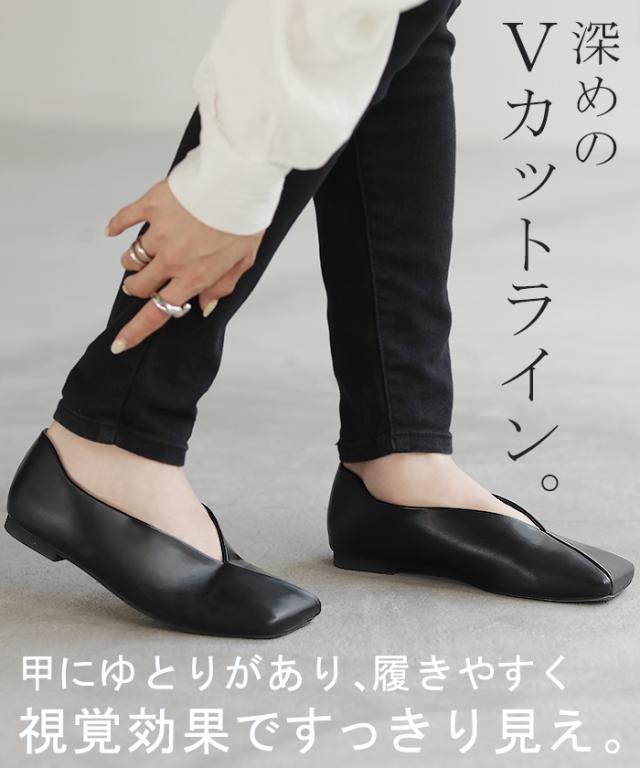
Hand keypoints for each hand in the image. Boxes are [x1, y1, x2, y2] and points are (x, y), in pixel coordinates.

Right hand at [106, 179, 263, 352]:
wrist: (239, 180)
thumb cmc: (246, 220)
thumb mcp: (244, 261)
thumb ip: (222, 286)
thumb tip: (204, 307)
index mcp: (195, 277)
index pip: (159, 313)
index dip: (137, 332)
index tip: (119, 344)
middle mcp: (172, 260)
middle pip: (139, 287)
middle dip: (139, 289)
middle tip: (145, 282)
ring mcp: (158, 233)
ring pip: (131, 258)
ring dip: (133, 261)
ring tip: (146, 253)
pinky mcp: (151, 205)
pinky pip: (124, 220)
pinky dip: (116, 227)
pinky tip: (112, 231)